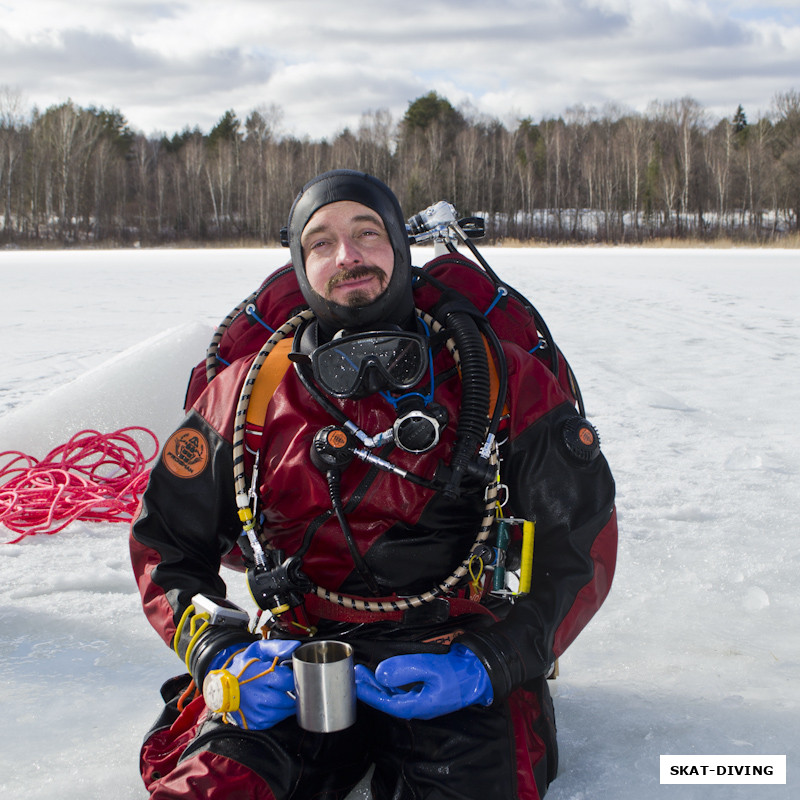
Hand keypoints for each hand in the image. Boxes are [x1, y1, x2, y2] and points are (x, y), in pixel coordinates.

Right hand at [203, 639, 299, 729]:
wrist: (222, 685)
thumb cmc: (242, 667)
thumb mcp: (258, 650)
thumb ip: (278, 647)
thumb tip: (295, 647)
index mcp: (262, 677)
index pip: (289, 681)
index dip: (292, 677)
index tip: (289, 674)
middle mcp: (259, 697)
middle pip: (289, 700)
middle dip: (292, 692)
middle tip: (287, 686)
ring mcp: (256, 712)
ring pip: (283, 713)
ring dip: (286, 705)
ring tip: (281, 694)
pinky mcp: (254, 722)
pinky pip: (274, 721)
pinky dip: (277, 714)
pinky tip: (272, 704)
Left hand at [355, 643, 492, 719]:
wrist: (478, 674)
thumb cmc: (457, 673)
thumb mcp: (430, 668)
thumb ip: (404, 669)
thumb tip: (381, 673)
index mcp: (418, 705)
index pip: (386, 703)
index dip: (369, 692)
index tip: (356, 681)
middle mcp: (418, 706)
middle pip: (388, 701)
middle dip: (370, 688)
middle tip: (356, 674)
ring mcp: (422, 701)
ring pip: (394, 696)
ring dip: (379, 685)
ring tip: (365, 673)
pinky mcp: (426, 694)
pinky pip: (402, 691)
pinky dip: (390, 683)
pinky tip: (385, 675)